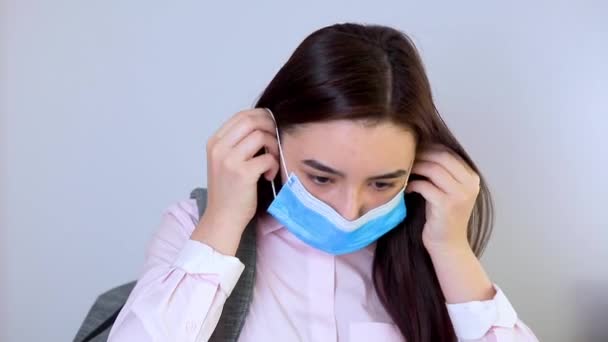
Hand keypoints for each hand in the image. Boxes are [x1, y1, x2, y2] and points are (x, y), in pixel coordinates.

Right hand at [192, 108, 279, 254]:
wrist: (222, 218)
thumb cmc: (228, 191)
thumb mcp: (225, 161)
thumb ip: (238, 143)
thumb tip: (264, 124)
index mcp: (215, 143)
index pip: (241, 116)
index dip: (261, 116)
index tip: (271, 125)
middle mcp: (219, 148)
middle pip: (251, 121)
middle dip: (270, 126)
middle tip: (277, 139)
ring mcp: (229, 160)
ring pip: (261, 136)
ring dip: (273, 146)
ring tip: (272, 161)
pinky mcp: (242, 173)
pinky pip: (267, 158)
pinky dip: (273, 165)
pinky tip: (269, 175)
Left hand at [406, 145, 479, 253]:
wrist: (448, 244)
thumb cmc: (443, 215)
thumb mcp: (449, 190)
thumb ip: (443, 172)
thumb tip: (422, 148)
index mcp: (472, 177)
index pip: (449, 153)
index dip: (429, 148)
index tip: (413, 149)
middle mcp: (470, 184)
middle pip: (441, 158)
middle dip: (421, 154)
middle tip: (405, 157)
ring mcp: (460, 195)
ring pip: (433, 170)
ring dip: (416, 167)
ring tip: (405, 170)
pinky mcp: (446, 206)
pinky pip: (425, 186)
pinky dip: (413, 184)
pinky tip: (407, 188)